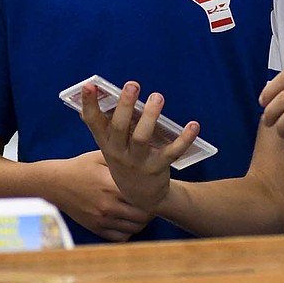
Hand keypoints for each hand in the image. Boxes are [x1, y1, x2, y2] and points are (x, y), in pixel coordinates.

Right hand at [52, 150, 156, 241]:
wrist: (54, 183)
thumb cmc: (81, 166)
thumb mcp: (102, 156)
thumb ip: (122, 158)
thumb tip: (144, 153)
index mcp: (112, 186)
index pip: (144, 198)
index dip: (153, 195)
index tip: (155, 190)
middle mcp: (108, 206)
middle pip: (143, 216)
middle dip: (151, 210)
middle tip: (152, 202)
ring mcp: (102, 219)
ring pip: (134, 228)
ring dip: (141, 221)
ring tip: (142, 211)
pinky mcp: (95, 228)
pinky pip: (120, 237)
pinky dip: (128, 231)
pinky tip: (128, 221)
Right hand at [80, 80, 200, 214]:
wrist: (141, 197)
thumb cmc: (126, 161)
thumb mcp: (112, 146)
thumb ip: (111, 125)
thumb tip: (112, 96)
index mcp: (106, 143)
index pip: (93, 121)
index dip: (89, 104)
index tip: (89, 85)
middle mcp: (118, 152)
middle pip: (119, 127)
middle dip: (125, 105)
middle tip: (132, 85)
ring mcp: (137, 162)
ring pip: (142, 138)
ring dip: (150, 116)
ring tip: (157, 97)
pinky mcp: (157, 168)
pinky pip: (172, 152)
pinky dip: (184, 139)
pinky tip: (193, 125)